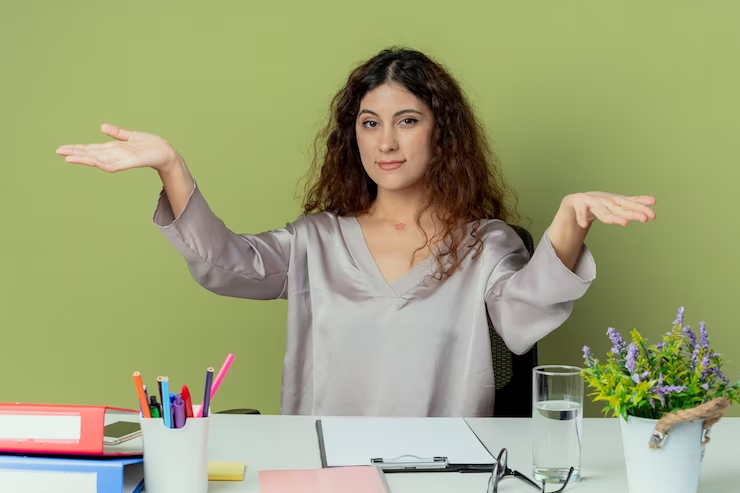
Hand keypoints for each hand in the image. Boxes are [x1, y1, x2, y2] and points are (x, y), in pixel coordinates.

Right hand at [56, 124, 179, 172]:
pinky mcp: (130, 162)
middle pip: (90, 154)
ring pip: (99, 160)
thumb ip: (116, 133)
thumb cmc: (149, 145)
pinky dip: (104, 164)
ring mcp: (121, 160)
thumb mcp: (130, 136)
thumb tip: (102, 126)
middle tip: (58, 152)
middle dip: (75, 153)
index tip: (62, 149)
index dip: (76, 148)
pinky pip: (115, 165)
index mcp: (112, 149)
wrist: (164, 152)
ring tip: (70, 157)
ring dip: (85, 159)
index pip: (90, 149)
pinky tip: (95, 162)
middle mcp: (114, 155)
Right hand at [565, 192, 656, 227]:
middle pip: (620, 209)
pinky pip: (580, 213)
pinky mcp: (579, 205)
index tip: (653, 216)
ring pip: (603, 212)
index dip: (641, 209)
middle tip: (644, 219)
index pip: (630, 205)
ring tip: (623, 223)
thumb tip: (654, 201)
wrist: (576, 200)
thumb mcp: (617, 202)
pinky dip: (581, 217)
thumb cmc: (600, 203)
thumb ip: (634, 202)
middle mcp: (605, 201)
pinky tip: (583, 224)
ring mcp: (592, 203)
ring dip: (612, 217)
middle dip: (632, 214)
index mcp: (615, 201)